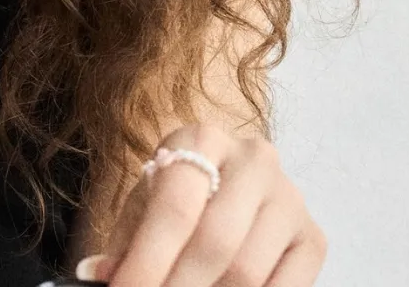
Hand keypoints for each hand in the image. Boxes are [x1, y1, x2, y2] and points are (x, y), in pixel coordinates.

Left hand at [75, 123, 326, 286]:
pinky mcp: (313, 236)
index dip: (146, 262)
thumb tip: (95, 274)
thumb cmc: (179, 193)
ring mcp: (290, 197)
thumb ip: (125, 239)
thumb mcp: (147, 202)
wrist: (228, 178)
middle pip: (215, 242)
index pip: (175, 208)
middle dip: (177, 286)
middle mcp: (254, 158)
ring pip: (248, 270)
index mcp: (203, 138)